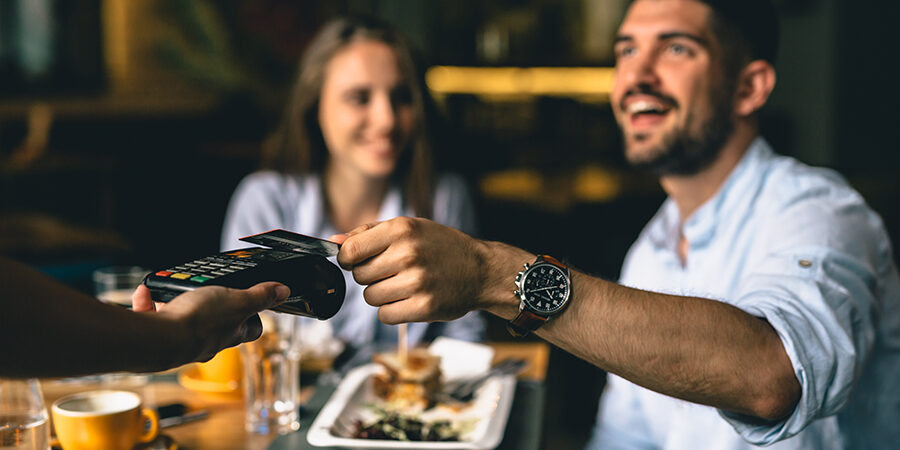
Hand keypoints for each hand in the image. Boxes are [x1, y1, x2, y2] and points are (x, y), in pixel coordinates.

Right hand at [131, 283, 289, 362]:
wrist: (158, 341)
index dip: (254, 315)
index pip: (251, 328)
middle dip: (211, 306)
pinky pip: (154, 317)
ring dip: (176, 302)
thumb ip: (260, 296)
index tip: (252, 300)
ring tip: (172, 289)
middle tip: (206, 289)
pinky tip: (146, 292)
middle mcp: (209, 341)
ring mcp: (183, 341)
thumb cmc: (200, 323)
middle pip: (217, 324)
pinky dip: (148, 303)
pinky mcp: (158, 338)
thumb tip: (283, 291)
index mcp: (231, 333)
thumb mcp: (238, 300)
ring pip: (182, 320)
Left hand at [333, 217, 487, 323]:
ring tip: (403, 285)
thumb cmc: (440, 246)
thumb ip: (368, 233)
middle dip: (369, 276)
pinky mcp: (424, 308)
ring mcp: (417, 282)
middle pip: (359, 276)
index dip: (347, 259)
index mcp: (402, 229)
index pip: (350, 251)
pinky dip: (392, 310)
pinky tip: (409, 299)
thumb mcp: (409, 227)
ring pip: (370, 297)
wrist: (481, 270)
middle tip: (392, 271)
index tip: (356, 261)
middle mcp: (408, 254)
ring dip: (381, 294)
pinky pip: (385, 315)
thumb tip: (333, 242)